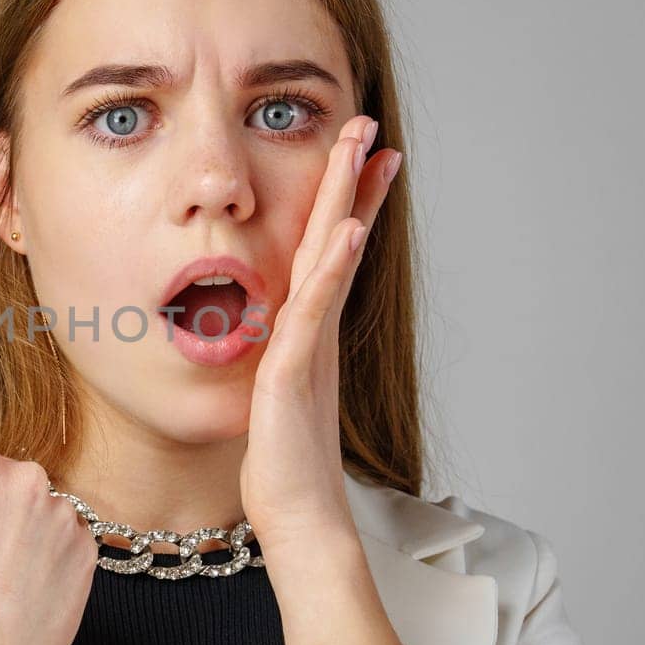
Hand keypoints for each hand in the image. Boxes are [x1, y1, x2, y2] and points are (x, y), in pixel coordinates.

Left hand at [239, 114, 400, 550]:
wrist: (299, 518)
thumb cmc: (284, 467)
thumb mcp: (276, 398)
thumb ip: (279, 362)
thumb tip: (274, 341)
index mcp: (310, 332)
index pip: (332, 253)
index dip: (351, 204)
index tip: (365, 158)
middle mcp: (317, 330)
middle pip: (339, 239)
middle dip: (354, 181)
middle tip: (371, 126)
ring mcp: (312, 346)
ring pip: (332, 260)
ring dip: (348, 202)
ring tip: (367, 149)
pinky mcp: (296, 370)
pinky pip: (315, 309)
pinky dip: (331, 268)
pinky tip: (346, 231)